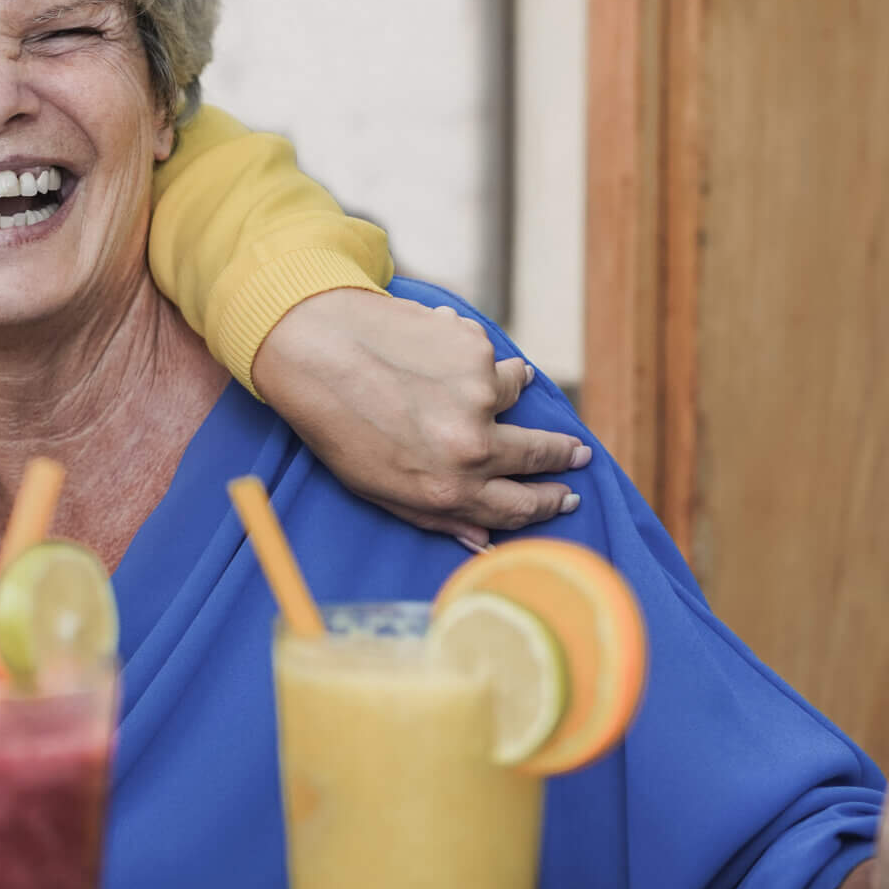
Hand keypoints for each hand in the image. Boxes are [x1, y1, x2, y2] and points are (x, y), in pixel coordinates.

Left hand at [249, 289, 590, 546]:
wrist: (311, 350)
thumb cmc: (334, 424)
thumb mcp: (375, 488)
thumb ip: (435, 516)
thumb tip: (482, 539)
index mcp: (447, 490)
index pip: (520, 508)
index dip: (549, 503)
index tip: (567, 496)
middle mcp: (471, 447)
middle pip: (539, 456)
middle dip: (563, 455)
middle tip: (577, 453)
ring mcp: (478, 396)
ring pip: (517, 392)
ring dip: (510, 387)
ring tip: (493, 381)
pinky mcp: (475, 350)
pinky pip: (487, 353)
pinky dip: (468, 352)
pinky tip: (432, 349)